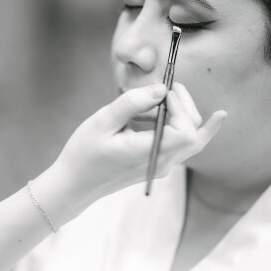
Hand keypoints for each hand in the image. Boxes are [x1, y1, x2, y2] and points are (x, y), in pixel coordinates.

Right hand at [32, 83, 226, 226]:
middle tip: (169, 87)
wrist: (75, 183)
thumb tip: (161, 89)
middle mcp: (162, 163)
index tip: (162, 92)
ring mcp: (161, 166)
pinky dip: (177, 125)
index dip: (181, 106)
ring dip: (182, 114)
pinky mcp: (157, 164)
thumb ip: (132, 103)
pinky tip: (169, 114)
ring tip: (156, 99)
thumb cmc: (84, 153)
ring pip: (191, 140)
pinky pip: (179, 144)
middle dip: (186, 106)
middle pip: (195, 134)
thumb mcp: (103, 122)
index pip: (186, 131)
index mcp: (149, 152)